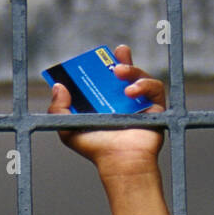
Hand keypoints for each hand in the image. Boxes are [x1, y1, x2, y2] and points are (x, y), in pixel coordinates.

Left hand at [48, 44, 165, 175]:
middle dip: (124, 59)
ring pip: (141, 76)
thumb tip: (58, 87)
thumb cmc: (96, 150)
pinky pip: (155, 88)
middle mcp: (124, 101)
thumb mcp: (69, 130)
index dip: (104, 63)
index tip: (100, 54)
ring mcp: (141, 103)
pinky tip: (131, 91)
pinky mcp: (156, 108)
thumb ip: (59, 110)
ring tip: (119, 72)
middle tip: (118, 52)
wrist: (119, 162)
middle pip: (126, 72)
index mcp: (106, 102)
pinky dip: (145, 85)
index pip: (106, 78)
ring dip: (132, 70)